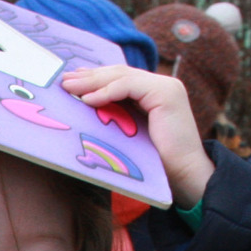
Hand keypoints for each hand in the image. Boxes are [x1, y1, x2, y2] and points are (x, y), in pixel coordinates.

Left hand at [61, 65, 215, 206]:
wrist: (185, 176)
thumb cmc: (157, 164)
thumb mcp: (131, 134)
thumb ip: (117, 117)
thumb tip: (87, 107)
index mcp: (155, 93)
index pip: (121, 78)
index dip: (96, 78)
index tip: (72, 82)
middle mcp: (162, 85)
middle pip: (119, 73)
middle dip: (90, 76)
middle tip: (64, 80)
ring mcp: (166, 87)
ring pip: (122, 76)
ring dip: (92, 82)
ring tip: (69, 88)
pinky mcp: (166, 93)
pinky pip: (128, 86)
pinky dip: (106, 92)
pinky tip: (87, 99)